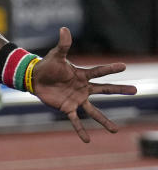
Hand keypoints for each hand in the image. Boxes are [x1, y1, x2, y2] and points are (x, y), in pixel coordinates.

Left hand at [32, 27, 136, 141]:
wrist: (35, 78)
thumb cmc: (47, 66)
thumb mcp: (55, 55)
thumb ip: (62, 44)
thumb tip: (64, 28)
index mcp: (82, 75)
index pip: (99, 71)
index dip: (110, 68)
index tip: (124, 66)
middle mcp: (83, 88)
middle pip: (104, 90)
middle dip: (119, 90)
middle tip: (135, 91)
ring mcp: (77, 99)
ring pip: (93, 111)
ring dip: (104, 120)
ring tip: (115, 130)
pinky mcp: (67, 108)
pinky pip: (75, 121)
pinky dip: (80, 130)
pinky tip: (87, 140)